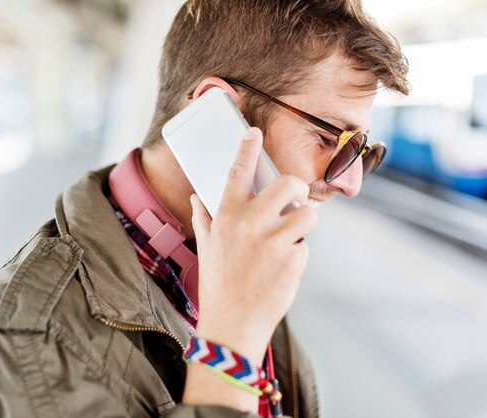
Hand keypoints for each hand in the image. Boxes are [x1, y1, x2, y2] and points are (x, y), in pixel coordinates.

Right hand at [190, 127, 316, 364]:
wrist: (232, 324)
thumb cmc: (217, 284)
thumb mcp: (205, 248)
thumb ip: (204, 219)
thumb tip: (198, 198)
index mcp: (226, 216)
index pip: (237, 172)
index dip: (247, 148)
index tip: (254, 133)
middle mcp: (251, 222)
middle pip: (289, 183)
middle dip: (296, 188)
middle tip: (293, 199)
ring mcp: (275, 240)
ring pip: (308, 213)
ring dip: (303, 223)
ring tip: (289, 237)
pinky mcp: (294, 259)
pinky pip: (305, 246)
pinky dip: (296, 254)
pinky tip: (281, 268)